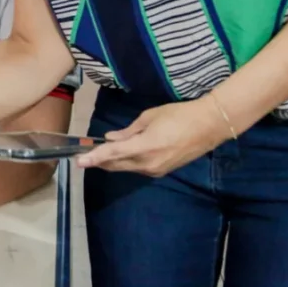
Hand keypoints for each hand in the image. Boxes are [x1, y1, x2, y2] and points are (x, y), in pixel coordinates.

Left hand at [77, 97, 231, 175]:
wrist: (208, 126)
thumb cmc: (178, 115)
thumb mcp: (150, 118)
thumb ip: (128, 131)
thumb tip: (110, 138)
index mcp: (144, 147)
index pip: (113, 153)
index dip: (94, 157)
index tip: (80, 160)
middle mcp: (148, 163)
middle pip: (116, 164)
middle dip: (100, 161)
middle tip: (84, 156)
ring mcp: (155, 170)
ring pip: (127, 167)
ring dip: (112, 161)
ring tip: (99, 153)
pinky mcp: (162, 171)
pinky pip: (138, 168)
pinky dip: (127, 161)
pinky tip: (121, 154)